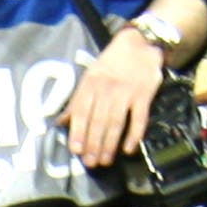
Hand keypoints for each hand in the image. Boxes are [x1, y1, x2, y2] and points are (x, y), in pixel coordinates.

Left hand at [66, 26, 164, 167]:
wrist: (140, 43)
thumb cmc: (110, 63)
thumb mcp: (89, 76)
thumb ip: (77, 100)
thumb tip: (61, 123)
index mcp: (90, 84)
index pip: (81, 111)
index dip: (78, 131)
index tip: (76, 150)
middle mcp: (107, 88)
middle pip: (98, 121)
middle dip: (93, 144)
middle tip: (91, 163)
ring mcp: (126, 92)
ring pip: (116, 122)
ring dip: (109, 144)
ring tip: (105, 161)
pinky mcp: (144, 94)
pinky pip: (139, 118)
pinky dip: (134, 135)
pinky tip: (128, 149)